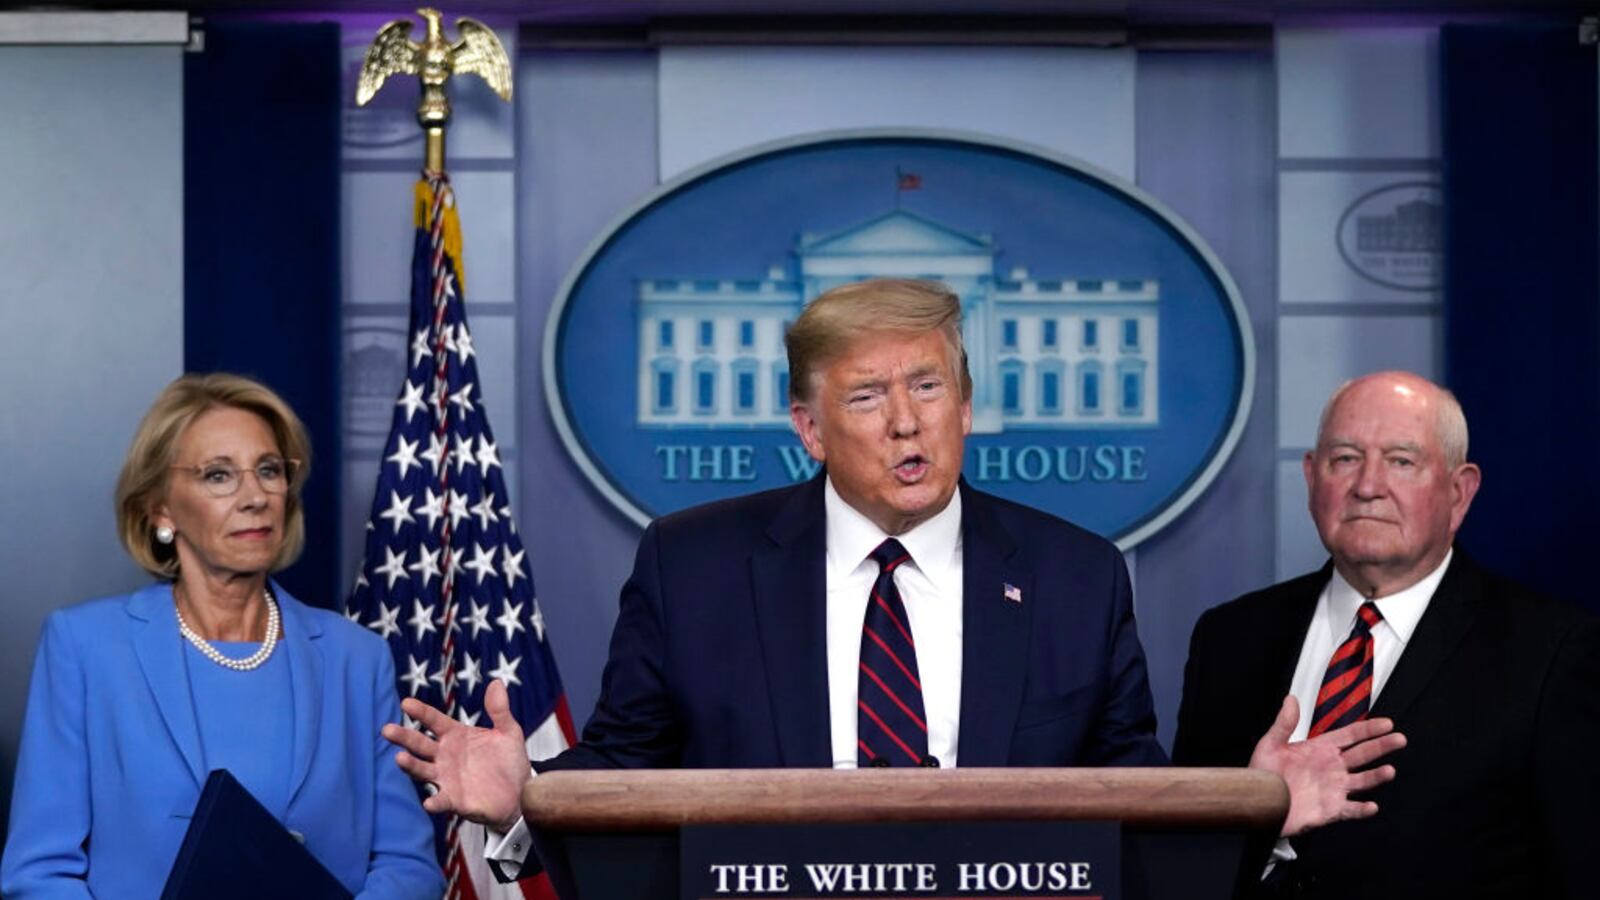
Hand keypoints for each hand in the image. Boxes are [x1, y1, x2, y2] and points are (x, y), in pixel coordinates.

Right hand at [381, 679, 530, 831]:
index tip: (406, 703)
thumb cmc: (509, 761)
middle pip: (420, 744)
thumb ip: (499, 710)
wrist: (520, 793)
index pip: (434, 720)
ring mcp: (446, 777)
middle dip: (403, 737)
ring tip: (400, 758)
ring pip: (422, 769)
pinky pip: (441, 800)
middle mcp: (445, 755)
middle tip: (387, 729)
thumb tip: (496, 682)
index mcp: (456, 735)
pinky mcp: (454, 799)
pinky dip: (435, 801)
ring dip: (410, 765)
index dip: (421, 712)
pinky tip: (430, 803)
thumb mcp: (508, 732)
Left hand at [1248, 695, 1405, 836]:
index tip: (1387, 723)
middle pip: (1363, 754)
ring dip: (1376, 776)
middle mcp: (1331, 767)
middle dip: (1382, 746)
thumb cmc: (1263, 773)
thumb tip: (1291, 699)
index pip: (1350, 735)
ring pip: (1362, 781)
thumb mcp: (1271, 744)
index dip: (1369, 729)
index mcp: (1320, 749)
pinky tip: (1371, 805)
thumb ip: (1284, 723)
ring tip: (1389, 770)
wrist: (1257, 801)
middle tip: (1399, 739)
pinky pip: (1351, 809)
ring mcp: (1334, 788)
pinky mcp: (1331, 809)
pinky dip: (1362, 809)